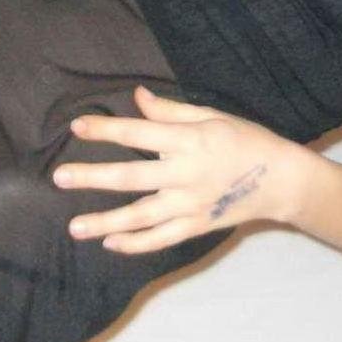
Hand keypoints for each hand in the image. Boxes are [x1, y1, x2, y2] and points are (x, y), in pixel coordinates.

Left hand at [53, 85, 297, 253]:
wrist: (282, 179)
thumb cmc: (246, 140)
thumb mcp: (212, 116)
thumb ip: (171, 111)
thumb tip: (137, 98)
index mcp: (190, 141)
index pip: (140, 134)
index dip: (107, 130)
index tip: (77, 127)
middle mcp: (186, 174)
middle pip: (131, 178)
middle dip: (93, 178)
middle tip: (60, 177)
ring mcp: (190, 204)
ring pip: (141, 216)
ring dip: (105, 222)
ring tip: (74, 227)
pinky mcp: (197, 226)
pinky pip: (161, 239)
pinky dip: (135, 244)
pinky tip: (110, 243)